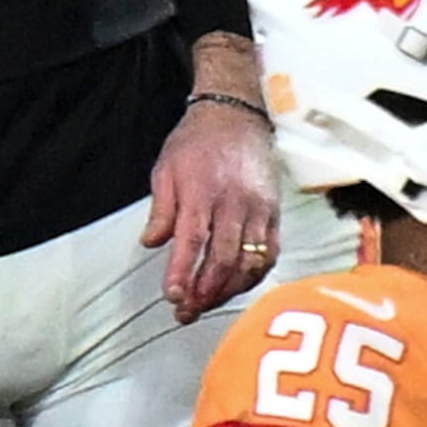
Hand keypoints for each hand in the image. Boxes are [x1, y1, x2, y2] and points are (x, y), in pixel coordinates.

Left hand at [148, 36, 278, 321]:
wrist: (236, 114)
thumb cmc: (197, 142)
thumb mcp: (166, 168)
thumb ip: (161, 209)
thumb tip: (151, 243)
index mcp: (202, 191)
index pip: (193, 241)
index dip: (183, 272)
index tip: (173, 297)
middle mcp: (234, 202)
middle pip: (223, 259)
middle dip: (204, 292)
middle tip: (186, 312)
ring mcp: (259, 209)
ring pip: (248, 262)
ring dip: (227, 290)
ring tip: (207, 304)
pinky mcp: (275, 213)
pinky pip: (269, 253)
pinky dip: (254, 275)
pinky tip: (236, 286)